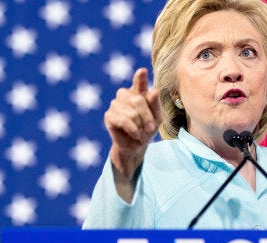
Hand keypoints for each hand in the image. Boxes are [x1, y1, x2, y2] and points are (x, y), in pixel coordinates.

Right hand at [104, 68, 161, 198]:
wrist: (136, 146)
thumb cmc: (147, 129)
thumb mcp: (157, 118)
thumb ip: (155, 105)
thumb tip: (153, 91)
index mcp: (138, 92)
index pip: (139, 82)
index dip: (139, 77)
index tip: (142, 71)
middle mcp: (125, 95)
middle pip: (137, 100)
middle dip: (147, 117)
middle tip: (151, 129)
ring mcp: (115, 104)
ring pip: (130, 111)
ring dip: (139, 125)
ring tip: (141, 133)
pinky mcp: (109, 116)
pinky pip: (122, 120)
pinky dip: (132, 129)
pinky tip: (135, 134)